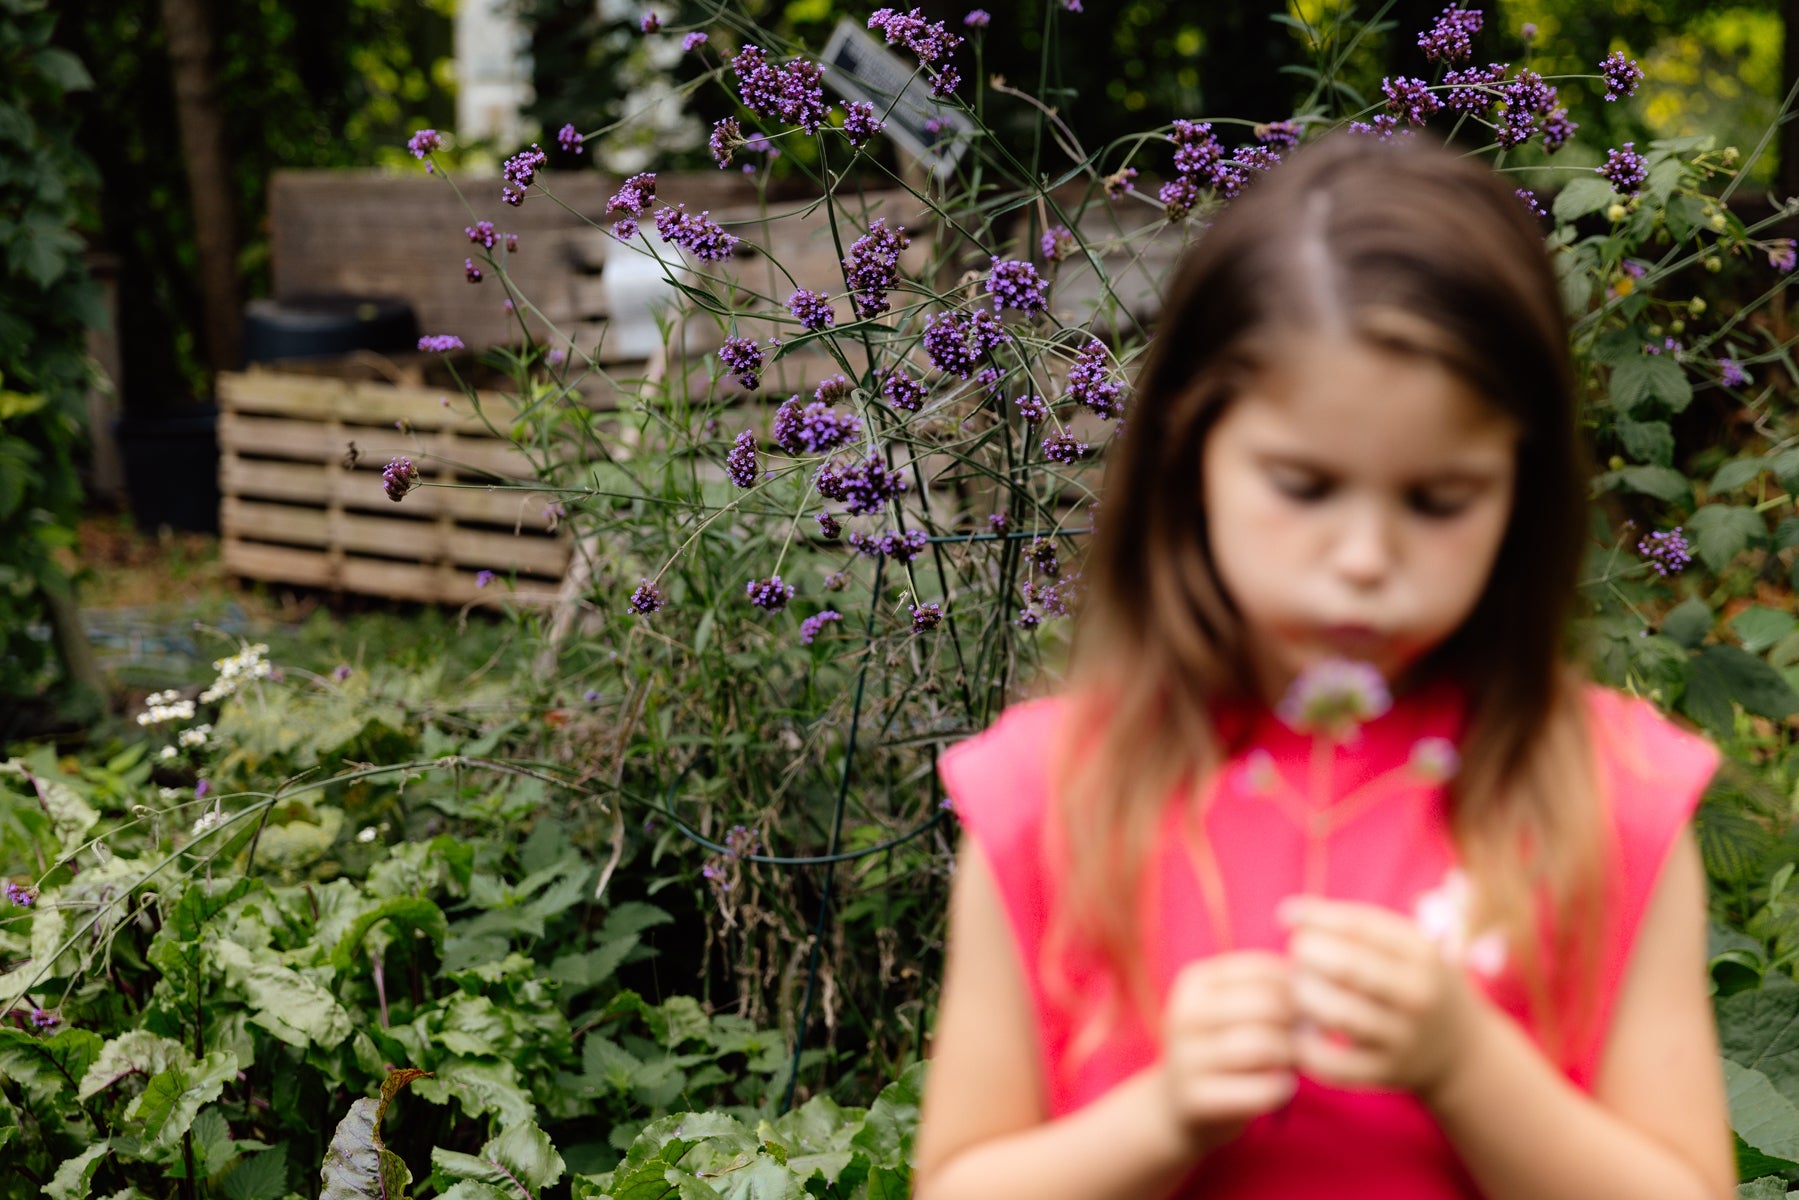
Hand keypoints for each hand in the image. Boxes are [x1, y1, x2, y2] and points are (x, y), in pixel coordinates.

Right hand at [1158, 951, 1297, 1151]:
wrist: (1179, 1106)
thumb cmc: (1224, 1049)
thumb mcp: (1235, 1012)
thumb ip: (1271, 994)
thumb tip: (1321, 988)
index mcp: (1196, 982)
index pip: (1262, 970)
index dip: (1298, 988)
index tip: (1313, 1008)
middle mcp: (1184, 1014)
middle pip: (1264, 1004)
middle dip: (1297, 1021)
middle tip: (1311, 1037)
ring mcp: (1184, 1057)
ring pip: (1261, 1045)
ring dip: (1291, 1055)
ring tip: (1298, 1062)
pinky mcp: (1195, 1098)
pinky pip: (1257, 1090)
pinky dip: (1281, 1089)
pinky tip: (1284, 1088)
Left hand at [1278, 895, 1482, 1099]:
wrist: (1462, 1050)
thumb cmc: (1415, 981)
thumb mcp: (1405, 947)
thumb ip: (1354, 926)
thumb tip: (1288, 913)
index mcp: (1422, 955)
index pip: (1360, 927)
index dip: (1315, 918)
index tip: (1287, 916)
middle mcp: (1417, 996)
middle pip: (1346, 968)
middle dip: (1307, 954)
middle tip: (1297, 953)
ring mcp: (1403, 1038)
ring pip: (1335, 1013)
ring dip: (1303, 994)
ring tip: (1300, 986)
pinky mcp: (1386, 1073)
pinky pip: (1333, 1064)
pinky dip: (1307, 1046)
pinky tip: (1302, 1030)